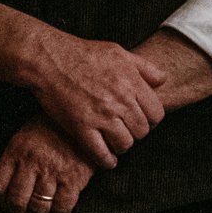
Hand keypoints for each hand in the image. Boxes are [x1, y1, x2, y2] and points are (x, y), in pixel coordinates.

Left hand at [0, 118, 96, 212]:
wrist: (83, 118)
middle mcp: (31, 163)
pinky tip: (60, 211)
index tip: (5, 204)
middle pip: (17, 201)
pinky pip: (62, 207)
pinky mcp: (73, 179)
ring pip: (38, 208)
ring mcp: (52, 172)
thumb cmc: (54, 126)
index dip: (0, 201)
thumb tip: (10, 181)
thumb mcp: (26, 134)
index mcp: (16, 151)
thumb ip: (17, 156)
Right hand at [27, 30, 166, 166]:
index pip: (156, 113)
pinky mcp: (81, 128)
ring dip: (122, 145)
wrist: (48, 59)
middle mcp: (119, 100)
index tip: (141, 119)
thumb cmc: (82, 53)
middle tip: (126, 129)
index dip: (151, 119)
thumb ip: (144, 67)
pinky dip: (107, 160)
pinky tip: (108, 159)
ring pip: (125, 144)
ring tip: (115, 140)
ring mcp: (100, 115)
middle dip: (136, 132)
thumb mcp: (118, 52)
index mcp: (130, 82)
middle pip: (142, 131)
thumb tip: (163, 81)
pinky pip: (102, 154)